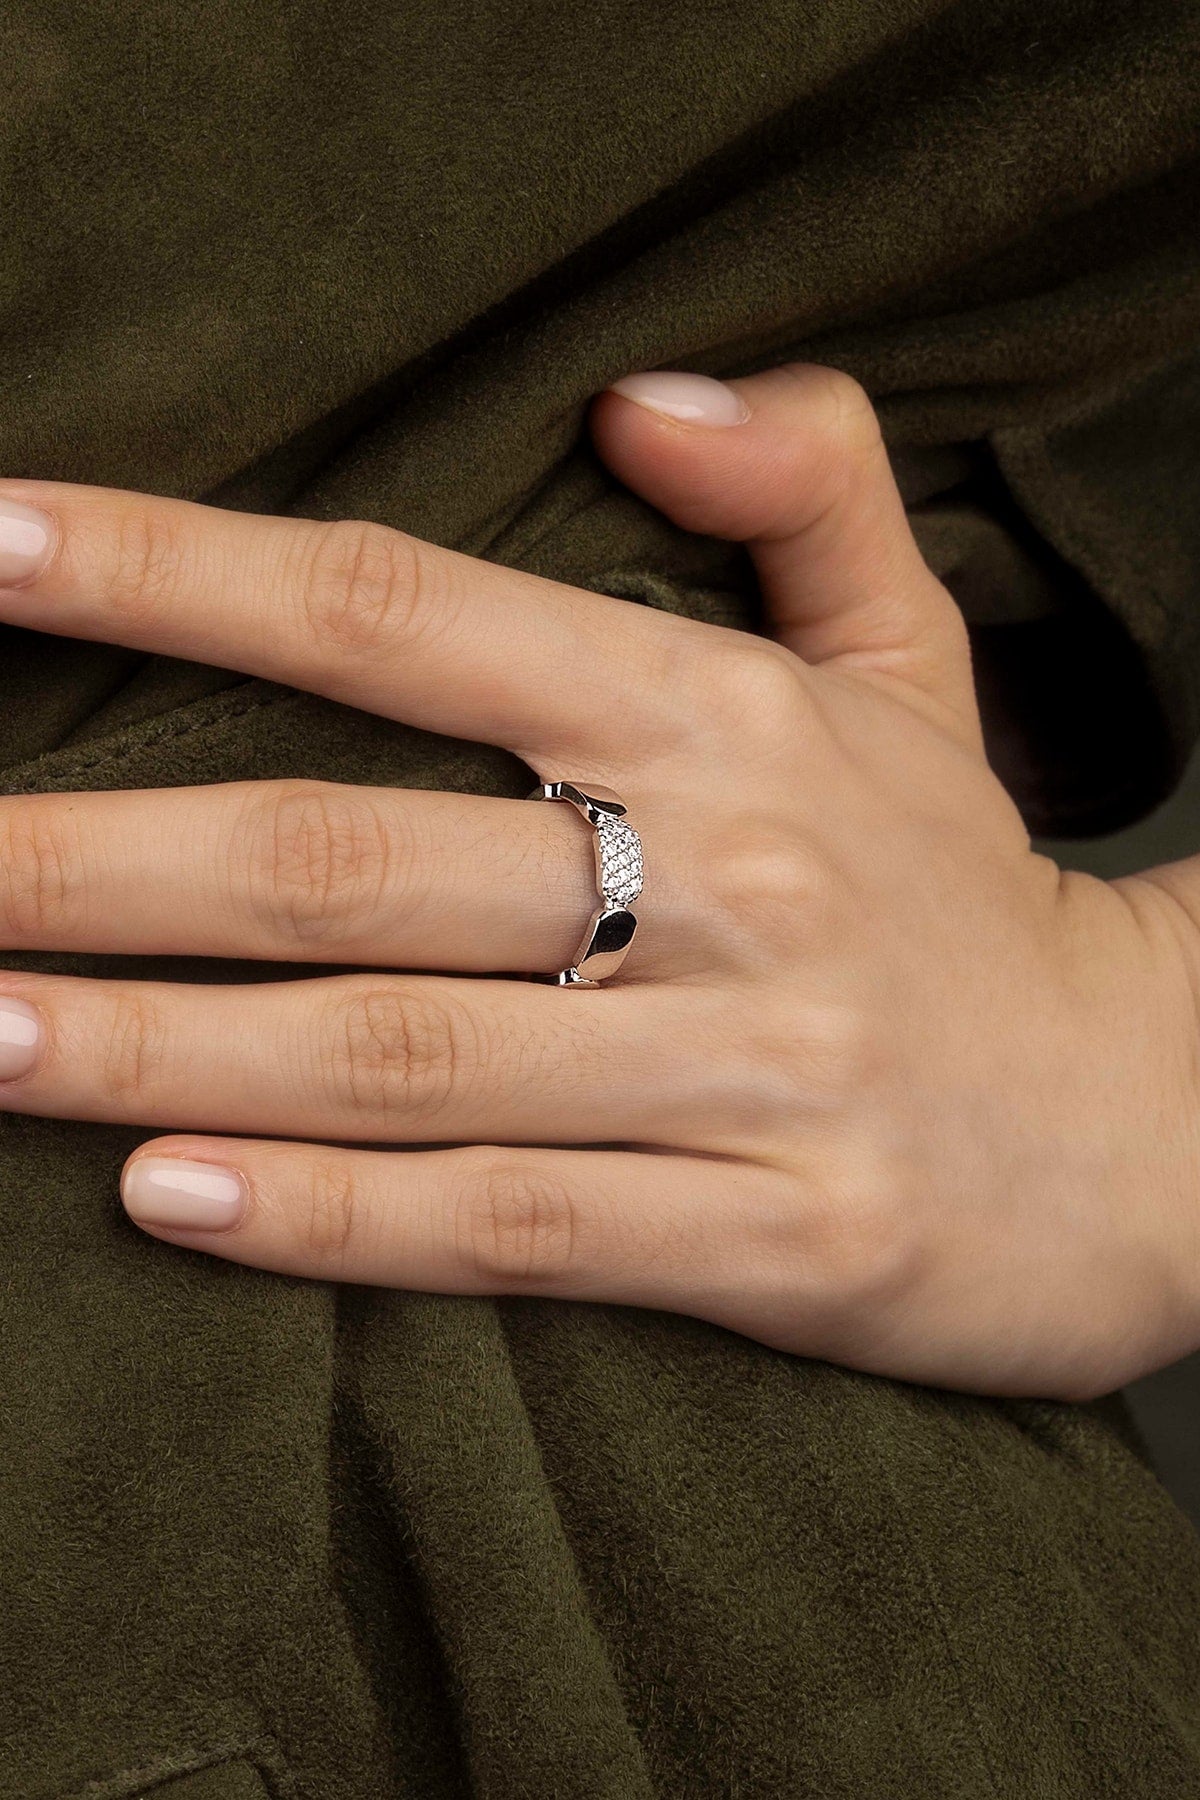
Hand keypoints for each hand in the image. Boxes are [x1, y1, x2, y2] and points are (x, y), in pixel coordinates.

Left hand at [0, 362, 1197, 1401]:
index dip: (180, 570)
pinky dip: (335, 1218)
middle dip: (95, 853)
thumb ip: (805, 498)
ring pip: (401, 1055)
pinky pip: (515, 1228)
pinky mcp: (785, 1241)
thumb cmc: (979, 899)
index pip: (402, 610)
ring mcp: (752, 1070)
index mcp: (727, 721)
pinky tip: (170, 1201)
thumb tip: (644, 395)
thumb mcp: (914, 676)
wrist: (1169, 1124)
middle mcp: (726, 880)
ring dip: (158, 1048)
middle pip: (349, 856)